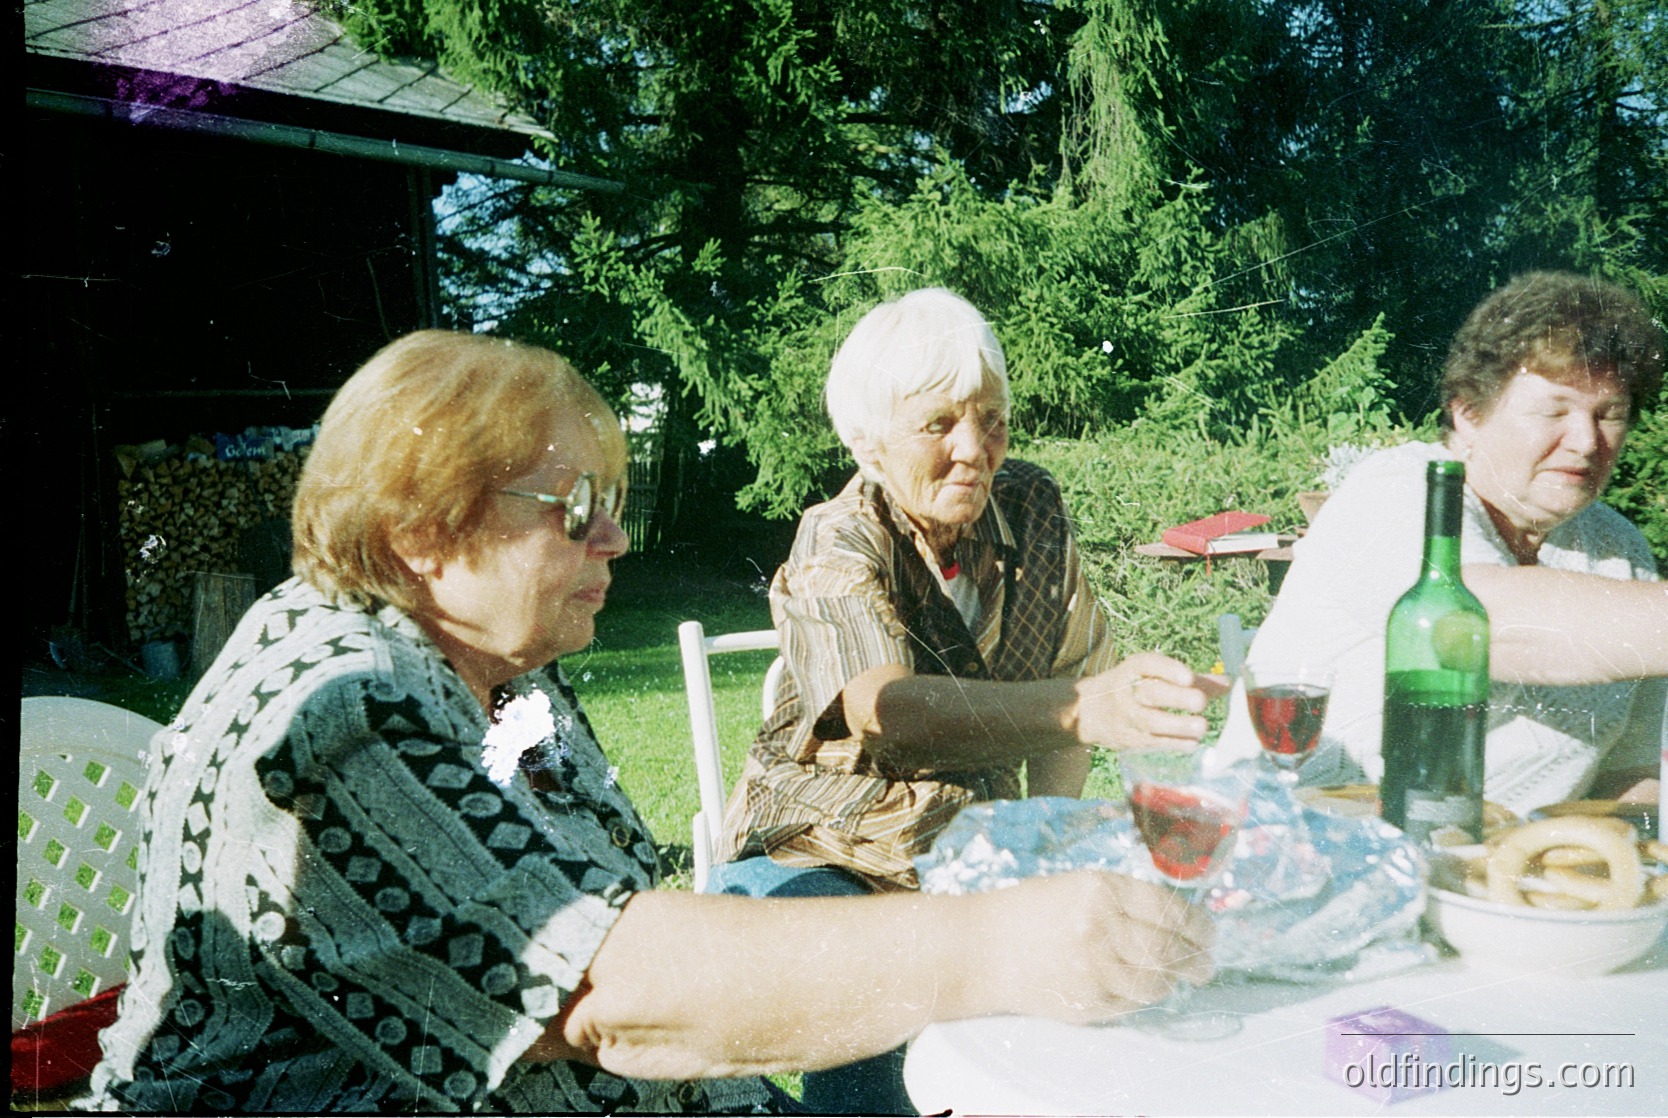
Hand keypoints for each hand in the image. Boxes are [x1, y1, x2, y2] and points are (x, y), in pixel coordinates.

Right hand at [988, 870, 1215, 1024]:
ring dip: (1171, 980)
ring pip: (1155, 981)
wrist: (981, 947)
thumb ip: (1123, 899)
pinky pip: (1131, 1004)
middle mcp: (1100, 928)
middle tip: (1204, 964)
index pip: (1169, 909)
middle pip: (1168, 949)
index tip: (1208, 932)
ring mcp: (1092, 969)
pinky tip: (1139, 987)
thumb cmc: (1029, 910)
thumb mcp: (1077, 886)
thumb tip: (1177, 919)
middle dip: (1196, 959)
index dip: (1197, 925)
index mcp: (1100, 890)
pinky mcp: (1085, 1002)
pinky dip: (1142, 997)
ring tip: (1176, 977)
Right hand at [1073, 652, 1229, 750]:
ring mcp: (1126, 717)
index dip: (1167, 669)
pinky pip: (1151, 742)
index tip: (1188, 677)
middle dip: (1176, 697)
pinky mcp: (1129, 740)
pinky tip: (1192, 743)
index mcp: (1133, 670)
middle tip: (1201, 702)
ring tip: (1202, 726)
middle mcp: (1127, 692)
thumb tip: (1227, 682)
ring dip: (1177, 725)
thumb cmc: (1133, 689)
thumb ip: (1192, 680)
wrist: (1090, 712)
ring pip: (1149, 721)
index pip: (1147, 664)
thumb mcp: (1153, 677)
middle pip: (1150, 693)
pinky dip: (1173, 743)